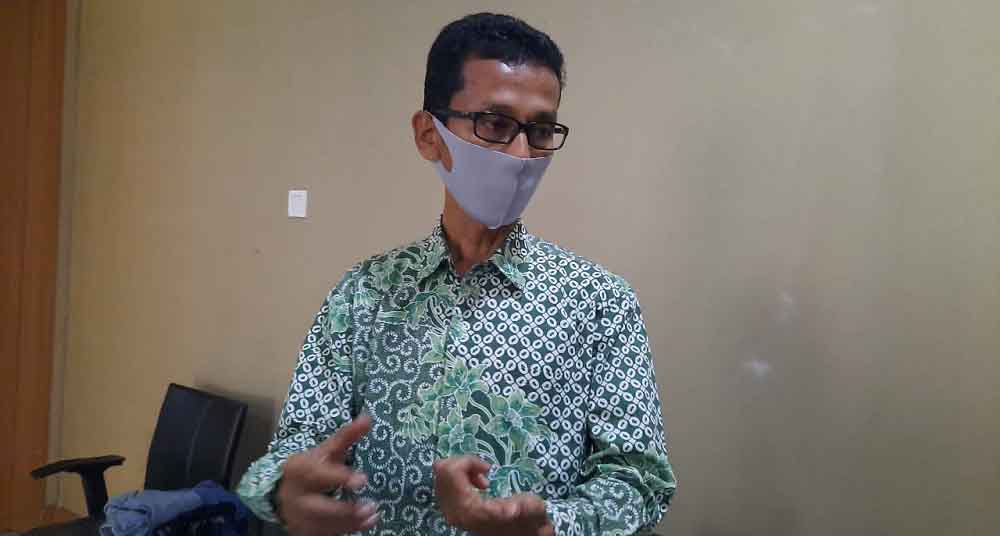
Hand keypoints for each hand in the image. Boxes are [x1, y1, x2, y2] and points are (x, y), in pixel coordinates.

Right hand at [276, 414, 378, 535]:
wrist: (285, 491)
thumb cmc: (312, 467)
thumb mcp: (327, 450)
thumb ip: (347, 436)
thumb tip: (368, 418)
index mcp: (298, 470)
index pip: (318, 474)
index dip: (340, 477)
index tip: (362, 480)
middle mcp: (295, 495)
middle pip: (319, 506)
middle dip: (344, 509)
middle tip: (370, 506)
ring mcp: (298, 516)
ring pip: (324, 523)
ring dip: (351, 522)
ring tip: (372, 515)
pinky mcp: (304, 530)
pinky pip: (326, 533)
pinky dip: (347, 530)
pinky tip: (367, 523)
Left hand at [433, 455, 553, 535]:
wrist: (519, 533)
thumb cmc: (526, 517)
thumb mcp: (530, 509)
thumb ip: (522, 507)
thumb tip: (512, 510)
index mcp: (472, 510)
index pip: (451, 472)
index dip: (468, 462)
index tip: (488, 468)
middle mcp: (455, 511)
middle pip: (442, 469)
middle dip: (464, 463)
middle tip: (484, 471)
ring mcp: (450, 511)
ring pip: (441, 474)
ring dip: (462, 470)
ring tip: (482, 480)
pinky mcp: (450, 510)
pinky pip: (442, 483)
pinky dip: (458, 477)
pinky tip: (476, 485)